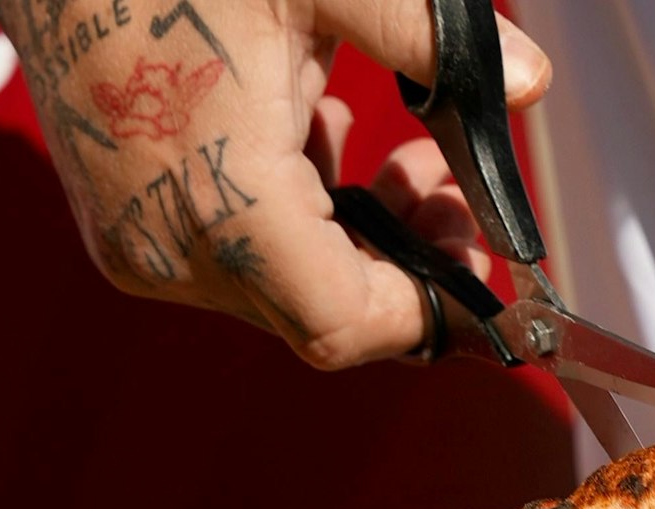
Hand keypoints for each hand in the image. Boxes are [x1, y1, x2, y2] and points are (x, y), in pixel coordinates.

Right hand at [0, 0, 550, 365]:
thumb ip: (426, 39)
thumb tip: (527, 80)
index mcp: (217, 202)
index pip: (346, 323)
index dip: (430, 312)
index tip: (483, 270)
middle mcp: (168, 248)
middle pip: (326, 313)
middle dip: (409, 266)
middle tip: (454, 196)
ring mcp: (139, 244)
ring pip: (290, 288)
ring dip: (362, 239)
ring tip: (410, 163)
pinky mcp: (127, 224)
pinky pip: (242, 256)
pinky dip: (306, 219)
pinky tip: (328, 139)